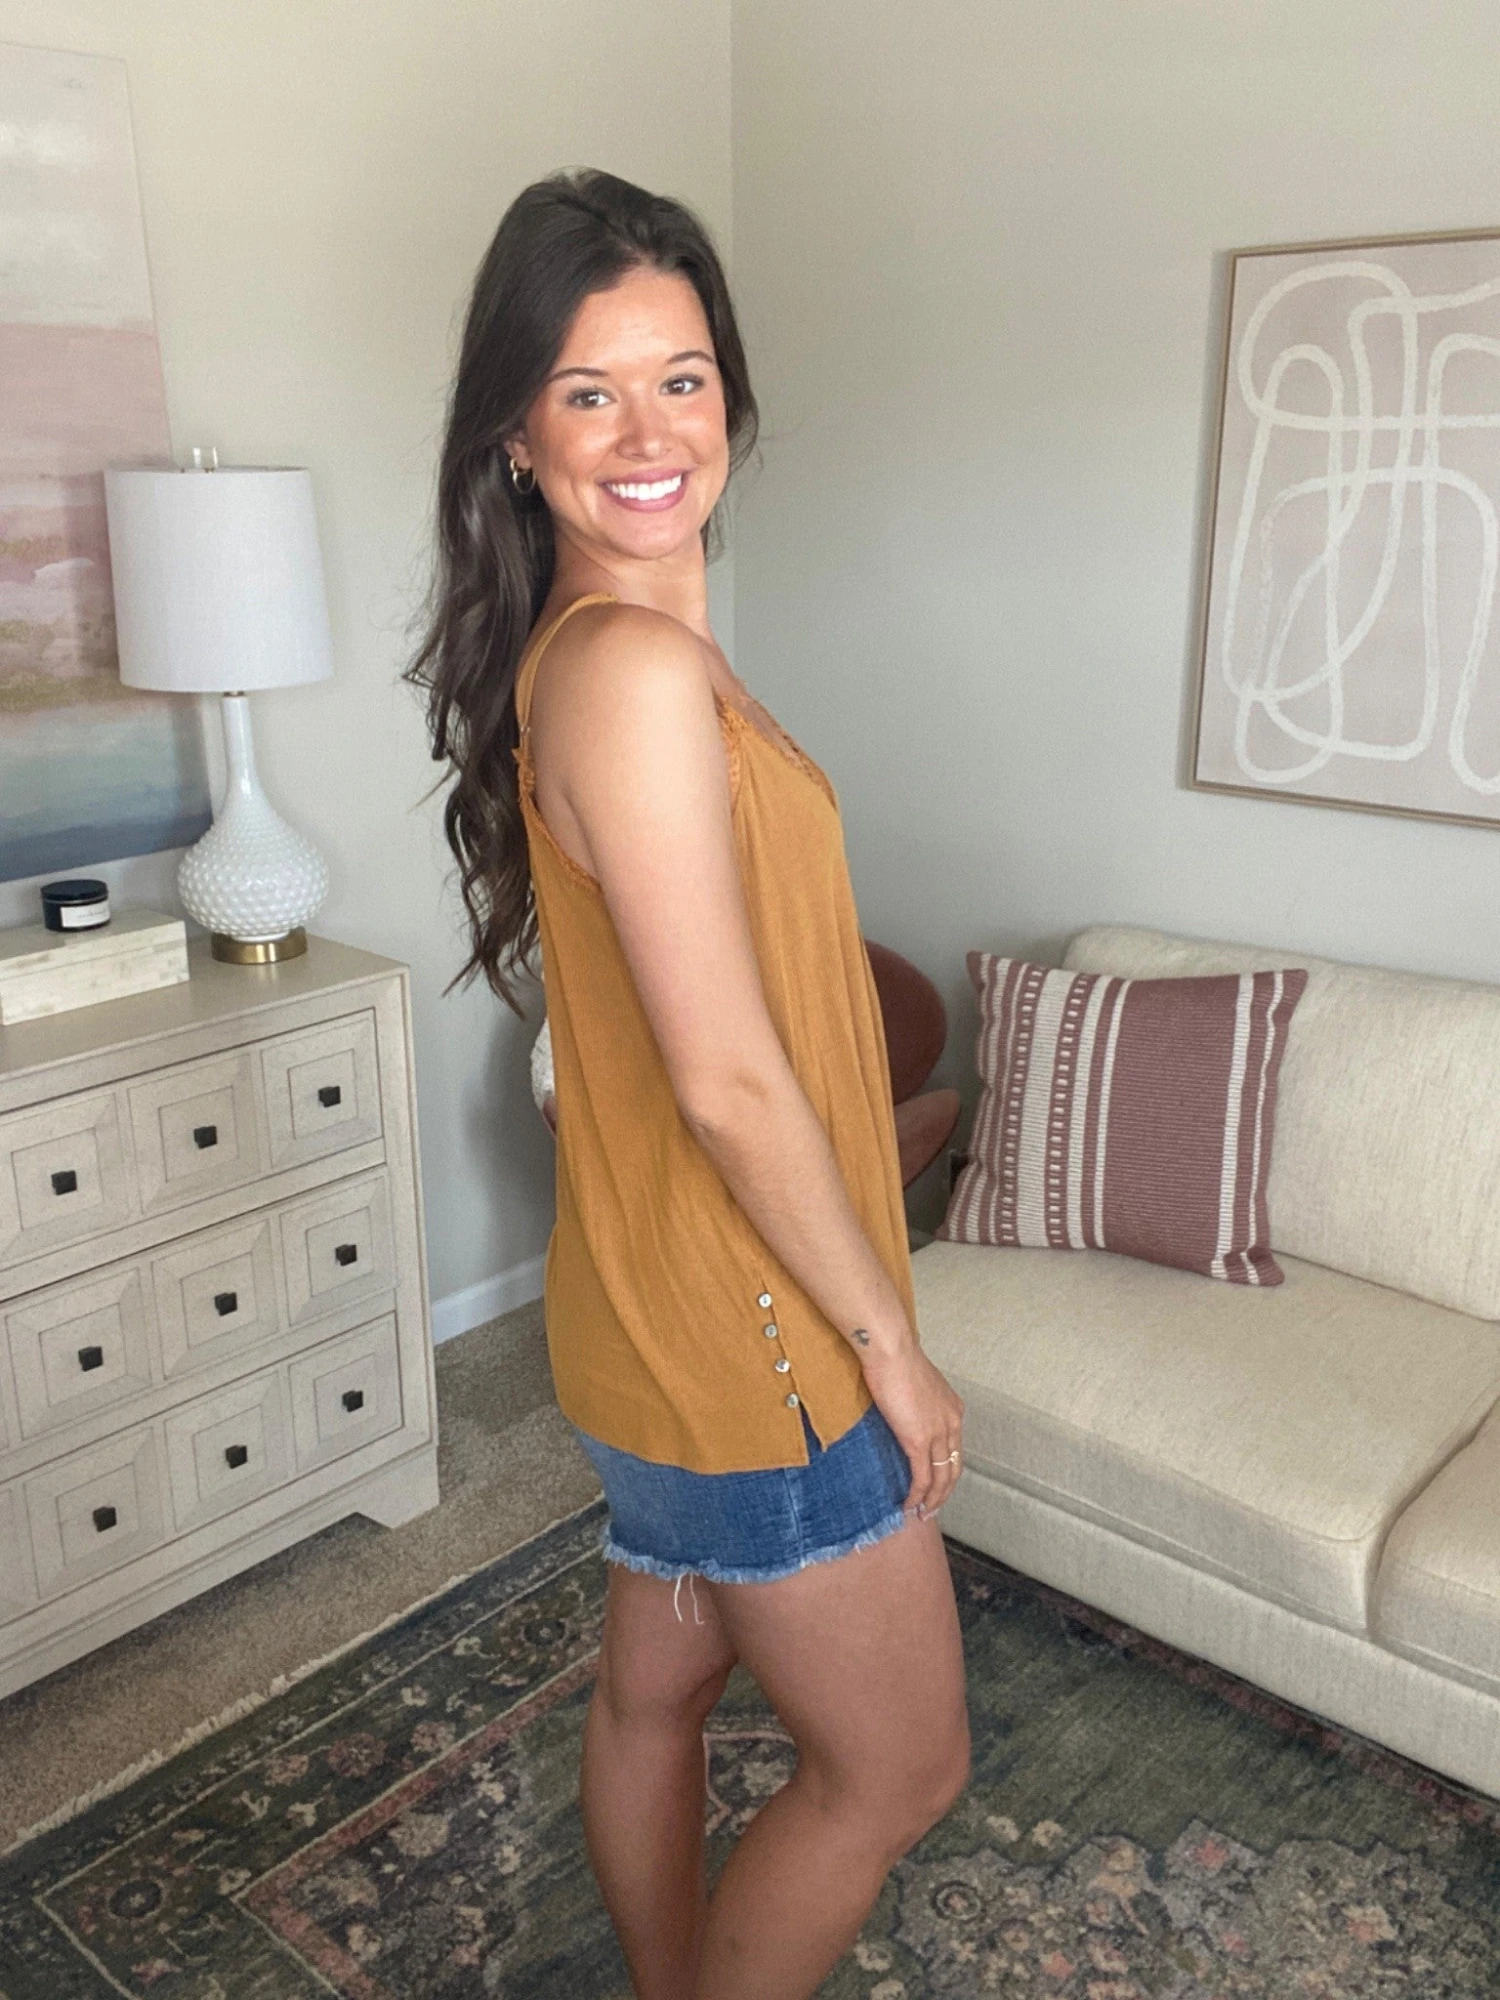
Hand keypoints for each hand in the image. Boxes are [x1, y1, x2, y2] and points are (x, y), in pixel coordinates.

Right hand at [860, 1340, 965, 1518]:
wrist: (892, 1351)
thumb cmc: (897, 1359)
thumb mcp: (916, 1383)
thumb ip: (918, 1402)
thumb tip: (904, 1412)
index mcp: (953, 1409)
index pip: (955, 1449)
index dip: (947, 1470)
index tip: (937, 1484)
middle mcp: (952, 1423)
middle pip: (954, 1469)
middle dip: (944, 1493)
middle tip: (932, 1509)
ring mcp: (937, 1434)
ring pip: (941, 1478)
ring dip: (932, 1500)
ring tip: (922, 1513)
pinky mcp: (919, 1440)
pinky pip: (921, 1477)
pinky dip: (917, 1495)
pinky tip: (909, 1505)